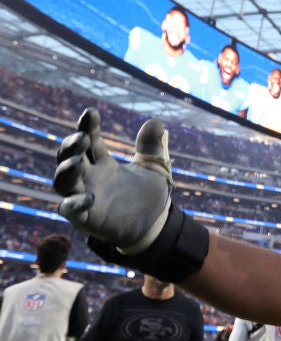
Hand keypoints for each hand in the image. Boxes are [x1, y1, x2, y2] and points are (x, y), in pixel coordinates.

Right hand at [54, 108, 172, 254]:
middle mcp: (89, 177)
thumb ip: (153, 148)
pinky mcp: (85, 219)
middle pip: (68, 157)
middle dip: (71, 146)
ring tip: (78, 162)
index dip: (87, 126)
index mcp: (102, 162)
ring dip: (66, 170)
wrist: (153, 227)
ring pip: (62, 181)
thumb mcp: (155, 169)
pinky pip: (71, 210)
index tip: (91, 112)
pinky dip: (75, 203)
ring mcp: (84, 196)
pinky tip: (89, 197)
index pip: (89, 140)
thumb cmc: (148, 196)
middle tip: (82, 137)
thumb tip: (157, 122)